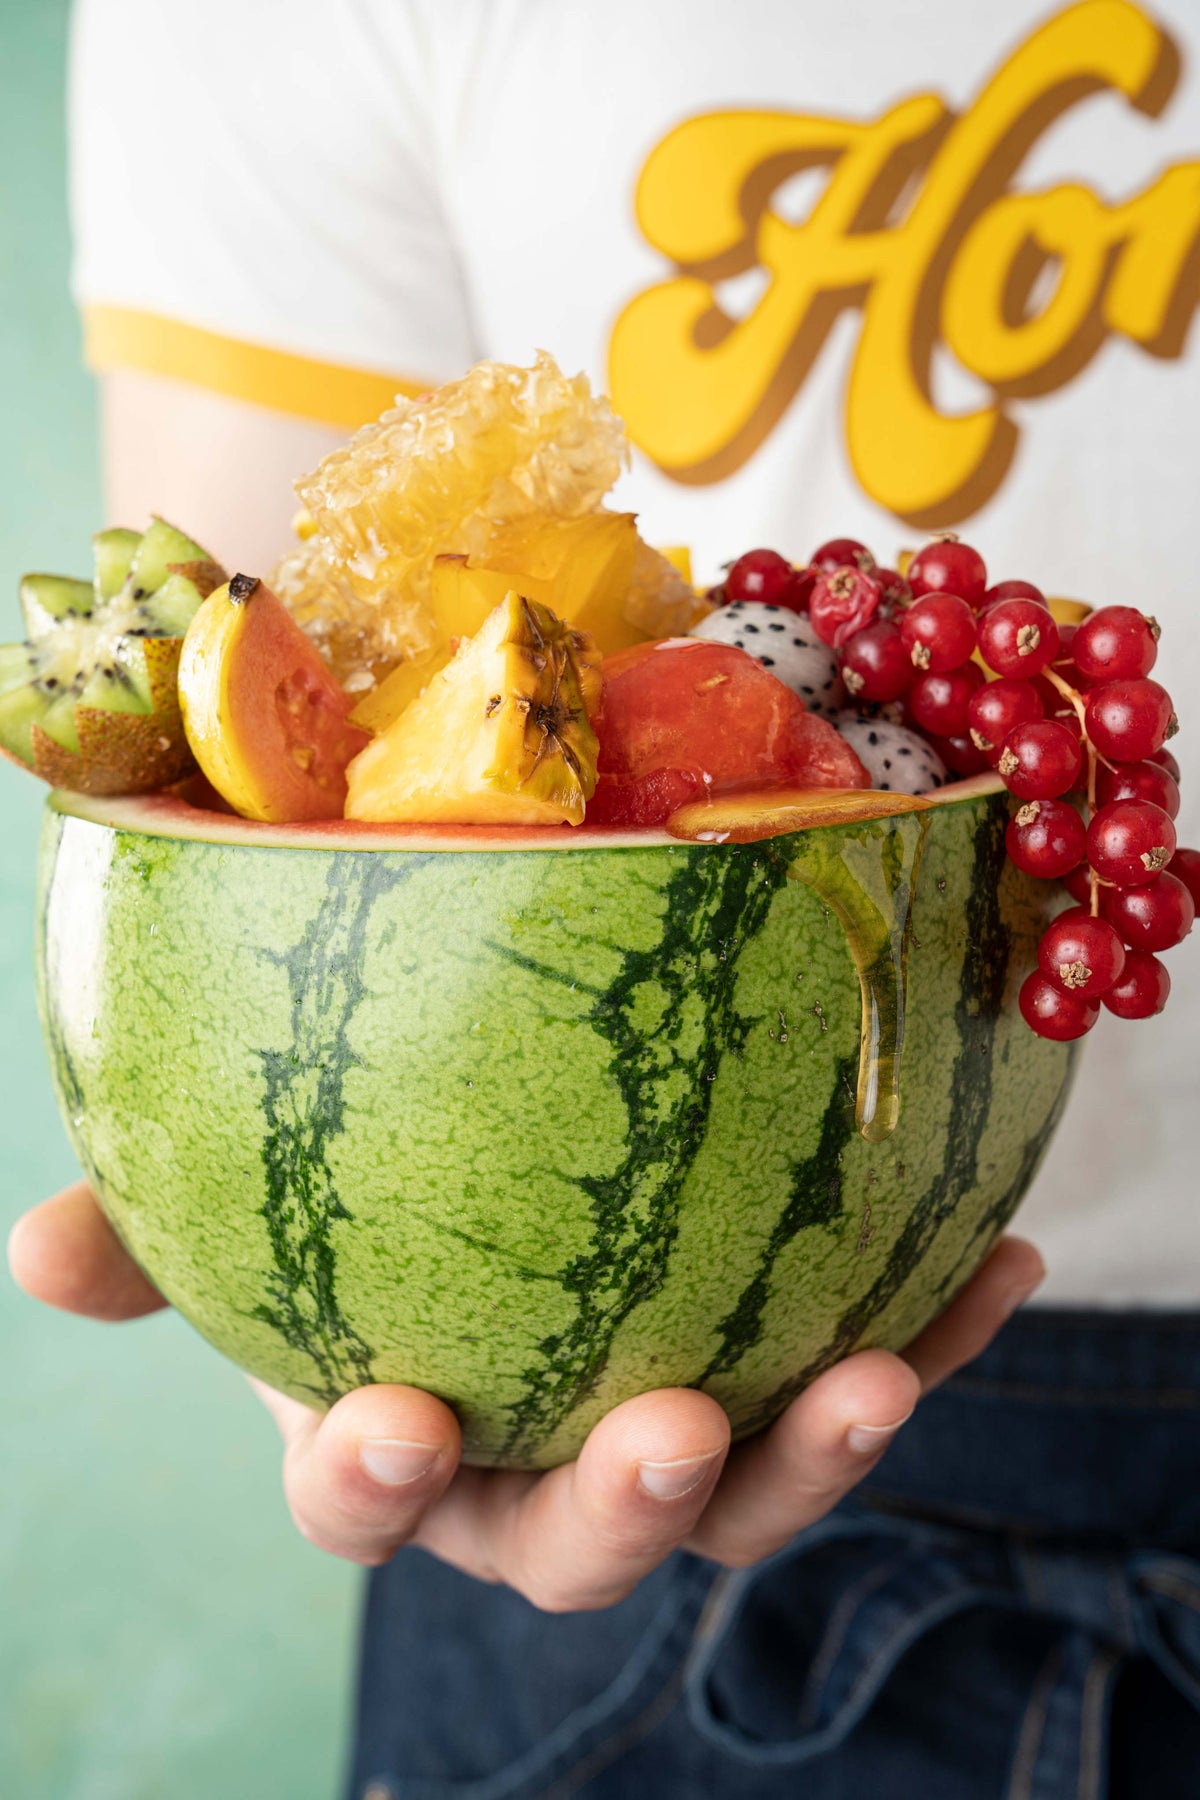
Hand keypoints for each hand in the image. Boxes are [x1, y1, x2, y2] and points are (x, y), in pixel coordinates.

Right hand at [10, 1182, 1041, 1608]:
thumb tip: (34, 1252)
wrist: (521, 1230)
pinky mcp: (780, 1408)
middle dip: (616, 1509)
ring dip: (815, 1449)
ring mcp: (671, 1461)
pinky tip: (995, 1257)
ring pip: (739, 1500)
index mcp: (405, 1450)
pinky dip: (929, 1340)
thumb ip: (150, 1243)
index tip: (389, 1419)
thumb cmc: (369, 1239)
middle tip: (665, 1430)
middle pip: (576, 1547)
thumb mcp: (259, 1224)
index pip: (368, 1503)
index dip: (371, 1483)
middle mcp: (539, 1487)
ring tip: (870, 1371)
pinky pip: (858, 1385)